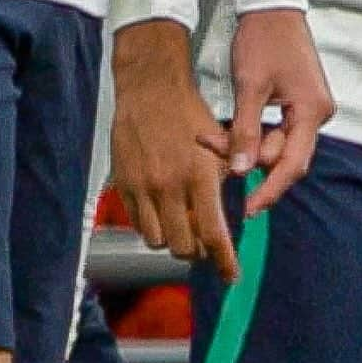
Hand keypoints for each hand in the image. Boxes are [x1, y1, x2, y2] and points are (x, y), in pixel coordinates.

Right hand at [111, 19, 237, 282]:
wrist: (150, 87)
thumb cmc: (188, 112)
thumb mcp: (218, 143)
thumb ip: (227, 178)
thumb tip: (237, 212)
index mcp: (199, 176)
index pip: (213, 235)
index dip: (224, 262)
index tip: (232, 275)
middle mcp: (169, 187)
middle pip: (182, 247)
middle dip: (196, 251)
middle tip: (204, 241)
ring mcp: (143, 187)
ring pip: (157, 240)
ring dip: (172, 238)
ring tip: (182, 223)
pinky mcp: (124, 183)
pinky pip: (137, 223)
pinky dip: (151, 224)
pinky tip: (161, 210)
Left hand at [199, 8, 334, 215]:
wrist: (270, 4)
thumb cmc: (263, 38)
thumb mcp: (250, 85)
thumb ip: (246, 130)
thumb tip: (240, 170)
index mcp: (312, 111)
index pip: (293, 164)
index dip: (270, 189)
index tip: (248, 209)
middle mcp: (317, 113)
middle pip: (284, 155)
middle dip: (248, 157)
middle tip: (212, 152)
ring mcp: (309, 107)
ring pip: (276, 142)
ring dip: (246, 143)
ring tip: (211, 135)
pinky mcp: (298, 100)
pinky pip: (276, 128)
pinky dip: (253, 131)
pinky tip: (229, 129)